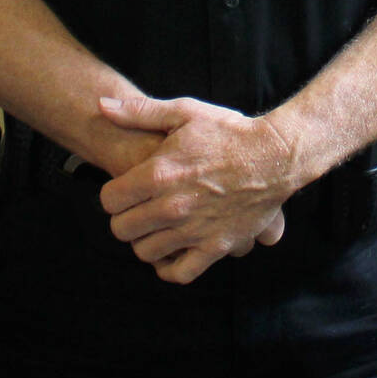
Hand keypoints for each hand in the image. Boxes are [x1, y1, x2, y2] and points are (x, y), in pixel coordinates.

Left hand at [95, 95, 298, 283]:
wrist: (275, 155)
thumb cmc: (228, 132)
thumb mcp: (184, 112)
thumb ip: (139, 111)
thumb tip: (102, 104)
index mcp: (158, 174)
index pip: (109, 200)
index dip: (112, 194)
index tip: (124, 189)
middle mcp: (172, 207)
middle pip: (121, 229)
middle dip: (124, 217)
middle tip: (138, 208)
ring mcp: (194, 231)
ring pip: (145, 252)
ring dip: (144, 240)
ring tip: (154, 226)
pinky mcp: (216, 247)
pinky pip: (179, 273)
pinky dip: (168, 268)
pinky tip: (170, 252)